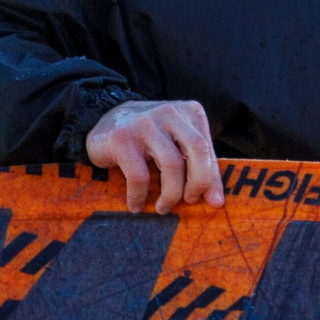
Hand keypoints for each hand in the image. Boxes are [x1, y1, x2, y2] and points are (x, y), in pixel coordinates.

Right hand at [87, 99, 221, 213]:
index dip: (213, 178)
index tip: (214, 202)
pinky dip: (140, 196)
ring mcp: (145, 123)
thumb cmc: (147, 138)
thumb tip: (216, 201)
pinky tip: (136, 205)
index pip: (207, 148)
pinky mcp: (122, 138)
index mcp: (188, 112)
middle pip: (197, 149)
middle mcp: (169, 113)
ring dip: (171, 194)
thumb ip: (198, 165)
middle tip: (189, 200)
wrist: (103, 121)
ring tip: (163, 207)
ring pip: (172, 164)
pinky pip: (140, 176)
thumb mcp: (175, 144)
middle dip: (199, 182)